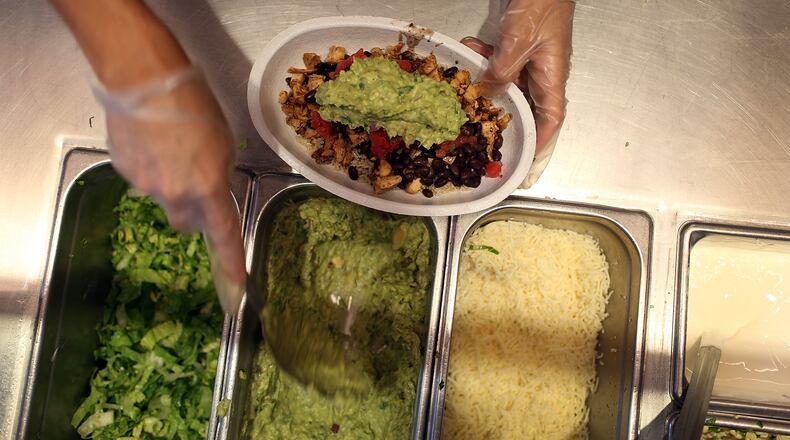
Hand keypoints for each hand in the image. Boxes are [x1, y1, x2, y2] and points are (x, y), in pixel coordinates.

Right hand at [98, 68, 246, 287]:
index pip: (224, 234)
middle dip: (192, 210)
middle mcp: (176, 194)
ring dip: (169, 185)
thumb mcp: (222, 142)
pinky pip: (142, 180)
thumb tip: (210, 189)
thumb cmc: (194, 104)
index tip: (237, 284)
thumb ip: (218, 175)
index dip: (232, 261)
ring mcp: (147, 185)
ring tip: (169, 148)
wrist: (145, 80)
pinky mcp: (124, 172)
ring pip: (162, 199)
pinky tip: (150, 142)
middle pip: (185, 222)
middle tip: (194, 181)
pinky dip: (149, 168)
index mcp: (208, 187)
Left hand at [463, 0, 574, 152]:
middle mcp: (544, 71)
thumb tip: (488, 95)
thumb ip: (502, 72)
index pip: (551, 118)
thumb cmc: (542, 3)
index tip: (525, 157)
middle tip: (482, 128)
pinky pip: (501, 60)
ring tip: (467, 84)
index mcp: (552, 76)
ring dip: (488, 82)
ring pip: (508, 82)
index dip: (540, 140)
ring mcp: (532, 57)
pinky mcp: (520, 44)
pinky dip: (486, 58)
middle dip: (503, 115)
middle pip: (526, 104)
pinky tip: (470, 50)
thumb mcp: (517, 42)